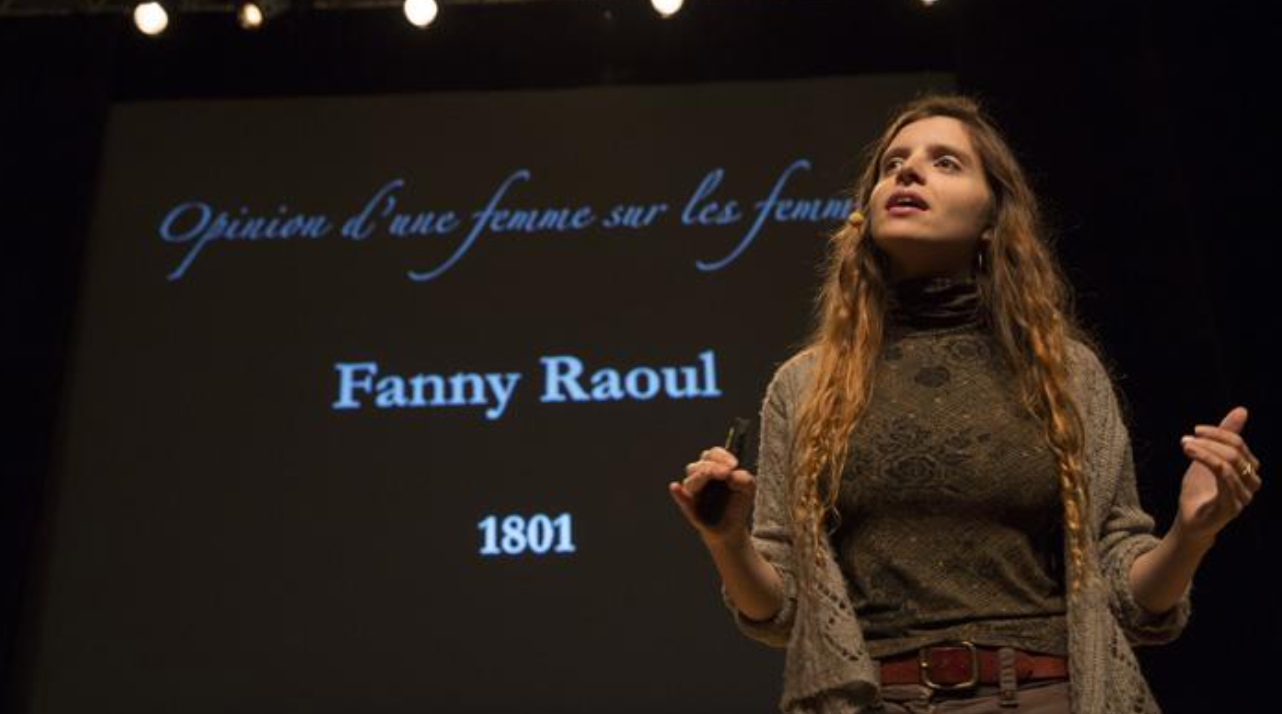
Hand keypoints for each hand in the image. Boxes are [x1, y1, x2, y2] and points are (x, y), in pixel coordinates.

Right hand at [668, 446, 755, 544]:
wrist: (732, 527)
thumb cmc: (738, 503)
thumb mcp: (748, 488)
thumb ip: (743, 478)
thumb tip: (730, 476)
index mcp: (714, 467)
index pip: (712, 454)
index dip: (721, 456)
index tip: (734, 465)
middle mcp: (700, 476)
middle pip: (699, 465)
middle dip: (712, 467)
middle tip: (726, 474)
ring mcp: (693, 491)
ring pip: (691, 479)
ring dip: (700, 477)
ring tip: (710, 477)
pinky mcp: (688, 506)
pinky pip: (681, 498)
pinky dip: (678, 493)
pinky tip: (675, 488)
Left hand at [1177, 406, 1262, 541]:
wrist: (1190, 521)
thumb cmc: (1200, 490)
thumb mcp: (1208, 457)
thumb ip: (1224, 436)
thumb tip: (1242, 410)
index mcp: (1249, 470)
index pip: (1239, 444)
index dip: (1218, 433)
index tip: (1196, 430)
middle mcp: (1252, 483)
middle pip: (1236, 452)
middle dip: (1210, 441)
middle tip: (1188, 438)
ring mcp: (1244, 496)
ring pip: (1229, 463)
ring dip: (1204, 450)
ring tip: (1185, 445)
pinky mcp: (1232, 506)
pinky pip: (1223, 476)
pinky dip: (1206, 460)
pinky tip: (1191, 454)